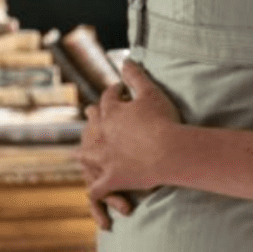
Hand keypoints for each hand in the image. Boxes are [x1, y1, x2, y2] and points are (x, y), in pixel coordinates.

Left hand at [75, 60, 181, 217]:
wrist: (168, 151)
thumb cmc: (163, 122)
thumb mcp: (150, 93)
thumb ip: (136, 75)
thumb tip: (126, 59)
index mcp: (109, 113)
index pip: (106, 100)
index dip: (112, 96)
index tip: (118, 93)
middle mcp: (99, 135)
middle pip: (91, 124)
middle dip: (94, 119)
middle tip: (95, 116)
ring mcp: (102, 159)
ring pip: (85, 155)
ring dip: (85, 153)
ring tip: (84, 153)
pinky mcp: (109, 180)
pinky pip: (96, 188)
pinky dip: (96, 192)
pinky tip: (94, 193)